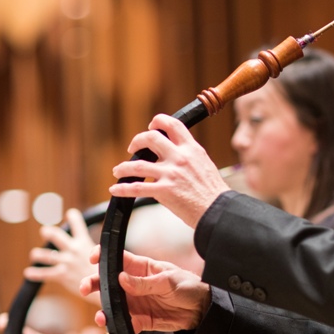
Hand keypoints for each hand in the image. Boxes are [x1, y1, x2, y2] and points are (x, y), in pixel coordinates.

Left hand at [24, 208, 99, 302]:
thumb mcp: (103, 257)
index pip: (78, 226)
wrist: (104, 288)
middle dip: (49, 232)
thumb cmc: (105, 274)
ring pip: (47, 255)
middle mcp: (74, 250)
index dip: (74, 218)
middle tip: (44, 231)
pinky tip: (28, 273)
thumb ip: (95, 252)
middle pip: (57, 236)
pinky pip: (45, 274)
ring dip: (38, 254)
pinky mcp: (62, 275)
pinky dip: (35, 273)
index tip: (70, 213)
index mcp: (84, 243)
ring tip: (34, 254)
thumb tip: (92, 250)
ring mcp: (67, 262)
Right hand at [80, 247, 210, 333]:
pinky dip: (117, 333)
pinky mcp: (140, 320)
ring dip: (104, 313)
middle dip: (93, 285)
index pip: (117, 259)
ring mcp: (135, 303)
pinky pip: (125, 326)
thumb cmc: (188, 286)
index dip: (102, 257)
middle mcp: (133, 285)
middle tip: (85, 289)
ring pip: (112, 307)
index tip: (92, 260)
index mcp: (141, 268)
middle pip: (107, 283)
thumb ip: (145, 282)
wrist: (202, 310)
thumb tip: (121, 278)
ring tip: (102, 319)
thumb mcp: (168, 281)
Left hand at [109, 113, 229, 228]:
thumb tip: (174, 154)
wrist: (218, 211)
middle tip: (132, 149)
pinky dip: (122, 189)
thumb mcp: (204, 165)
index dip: (158, 121)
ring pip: (137, 164)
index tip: (151, 126)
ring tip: (118, 171)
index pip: (173, 124)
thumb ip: (189, 156)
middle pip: (151, 138)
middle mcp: (180, 158)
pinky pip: (137, 188)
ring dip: (123, 167)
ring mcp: (171, 174)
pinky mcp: (164, 191)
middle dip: (137, 141)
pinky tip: (115, 190)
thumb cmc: (213, 192)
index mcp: (192, 149)